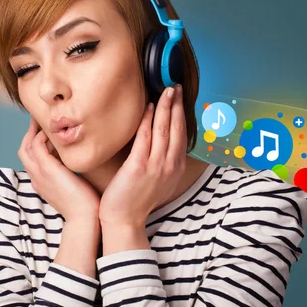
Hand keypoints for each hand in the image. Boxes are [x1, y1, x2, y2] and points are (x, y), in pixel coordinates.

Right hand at [19, 117, 100, 222]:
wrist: (85, 218)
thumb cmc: (85, 205)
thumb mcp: (73, 188)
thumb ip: (70, 175)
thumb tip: (78, 164)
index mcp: (41, 183)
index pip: (30, 159)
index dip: (34, 144)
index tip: (44, 132)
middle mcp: (36, 178)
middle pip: (23, 151)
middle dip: (29, 134)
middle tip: (39, 120)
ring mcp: (40, 174)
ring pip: (26, 146)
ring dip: (33, 131)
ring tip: (42, 119)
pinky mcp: (47, 170)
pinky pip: (37, 145)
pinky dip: (42, 135)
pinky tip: (53, 131)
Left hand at [98, 84, 186, 227]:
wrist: (124, 220)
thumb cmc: (137, 199)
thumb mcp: (159, 181)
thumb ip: (163, 161)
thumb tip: (162, 142)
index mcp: (175, 168)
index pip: (181, 135)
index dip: (181, 114)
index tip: (180, 99)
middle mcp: (170, 165)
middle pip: (175, 128)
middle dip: (176, 105)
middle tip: (176, 87)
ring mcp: (155, 166)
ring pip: (163, 130)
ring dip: (165, 107)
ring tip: (166, 91)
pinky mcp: (138, 167)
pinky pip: (145, 138)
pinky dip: (148, 120)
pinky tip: (148, 107)